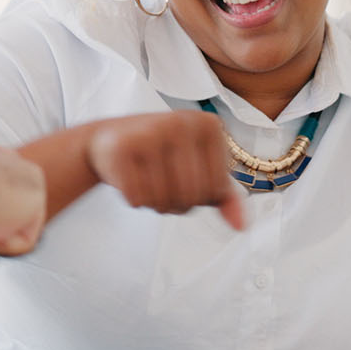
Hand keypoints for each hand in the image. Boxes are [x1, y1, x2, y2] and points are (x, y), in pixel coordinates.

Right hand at [85, 112, 245, 230]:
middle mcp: (181, 122)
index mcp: (209, 125)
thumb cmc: (161, 155)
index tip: (184, 176)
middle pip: (192, 196)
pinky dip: (134, 200)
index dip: (200, 197)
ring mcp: (150, 132)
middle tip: (163, 183)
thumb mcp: (198, 167)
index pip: (217, 190)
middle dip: (177, 203)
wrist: (109, 139)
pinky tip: (129, 179)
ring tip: (147, 180)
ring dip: (155, 204)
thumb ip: (223, 196)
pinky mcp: (122, 147)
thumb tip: (241, 227)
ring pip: (163, 200)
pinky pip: (137, 199)